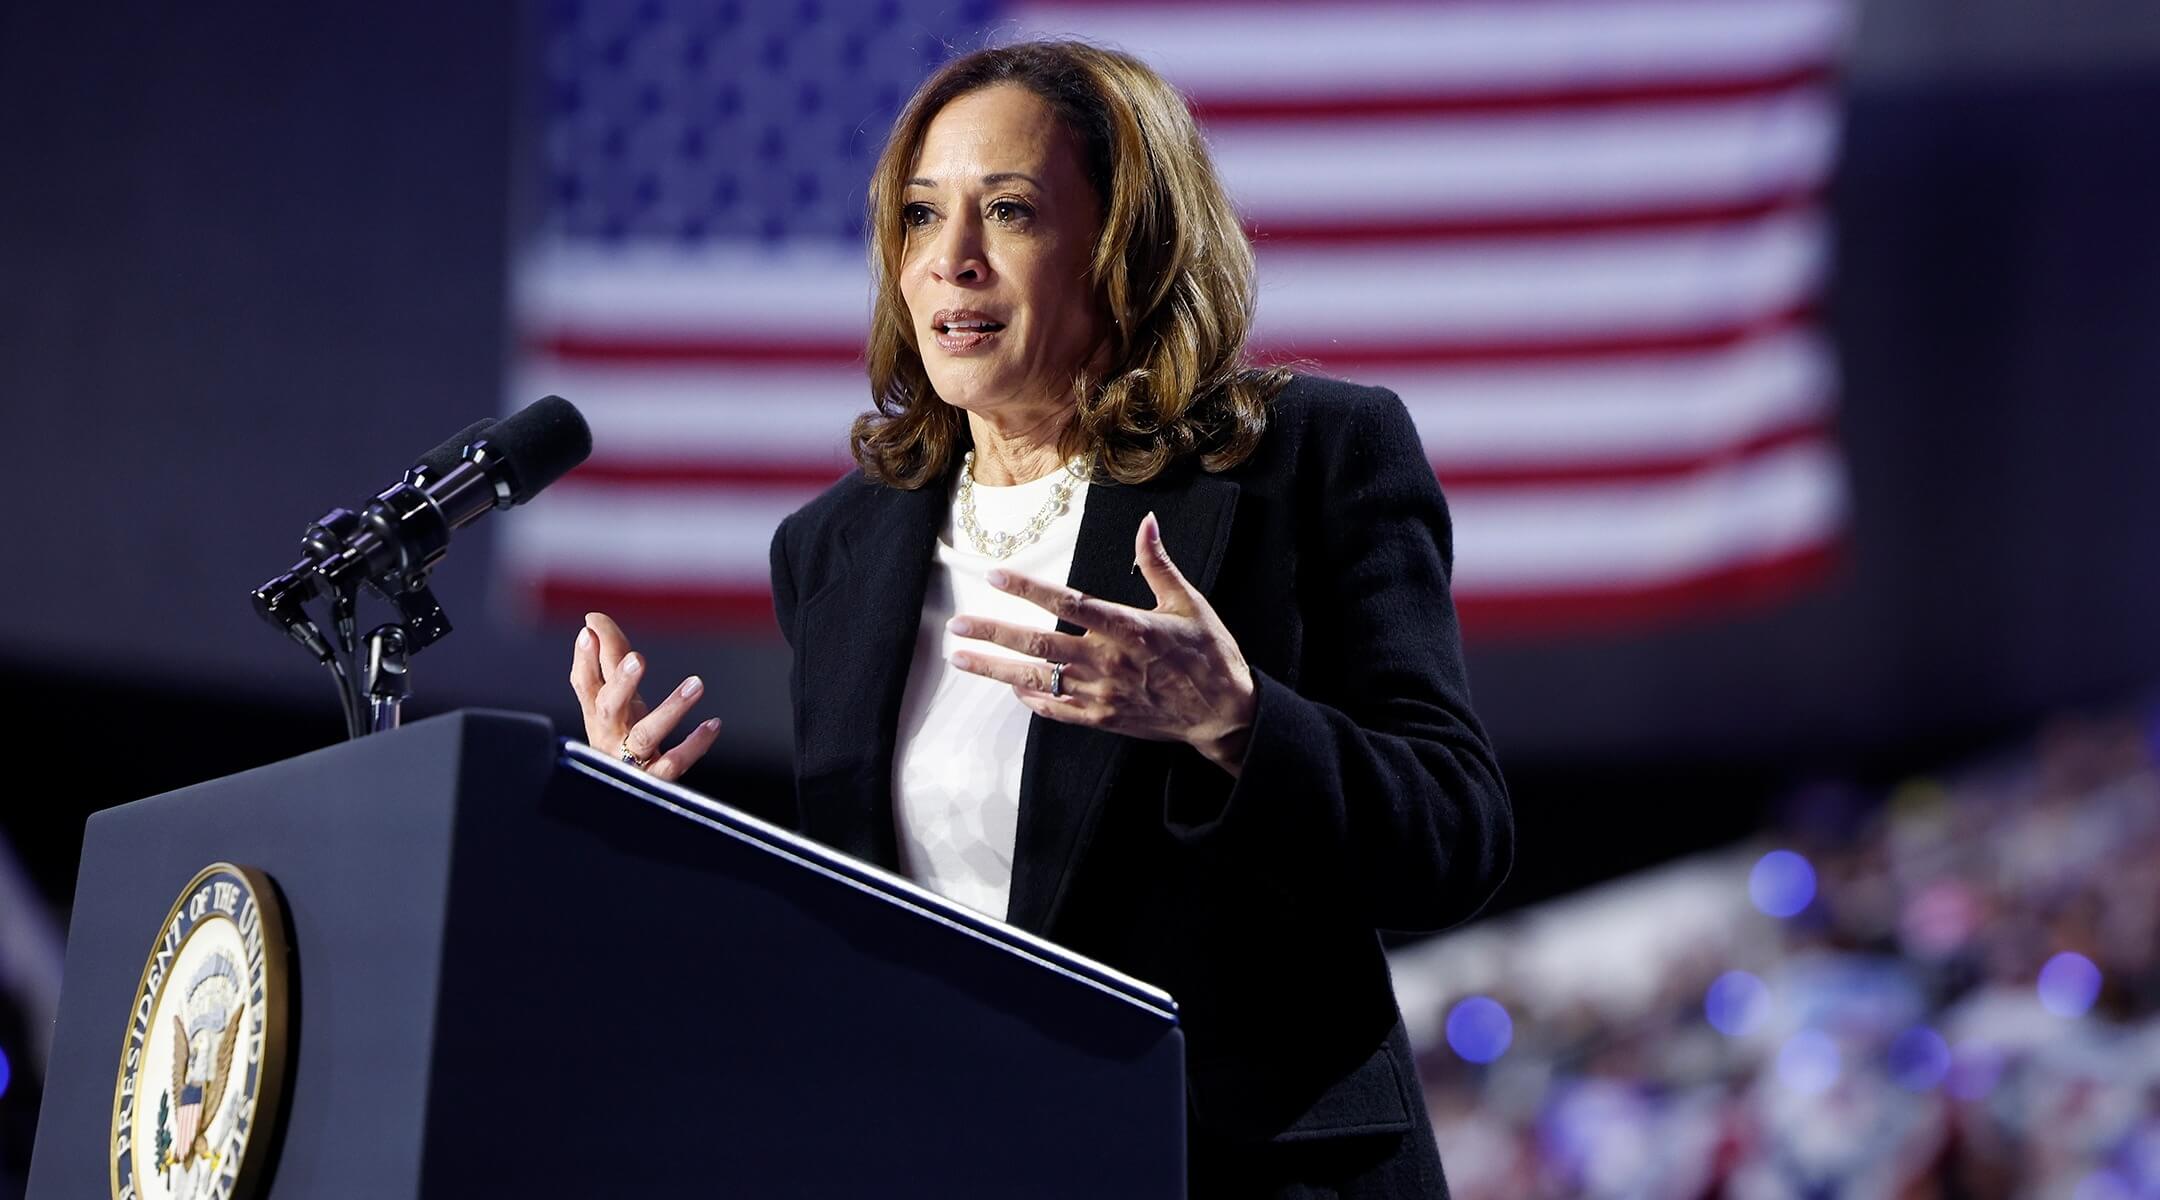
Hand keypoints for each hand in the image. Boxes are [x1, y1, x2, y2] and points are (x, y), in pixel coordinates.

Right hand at [568, 611, 720, 781]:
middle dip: (621, 682)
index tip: (589, 631)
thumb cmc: (620, 736)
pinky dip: (694, 745)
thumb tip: (594, 620)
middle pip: (609, 707)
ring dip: (670, 708)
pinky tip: (713, 724)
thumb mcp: (616, 698)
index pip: (584, 684)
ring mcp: (629, 760)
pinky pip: (673, 763)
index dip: (583, 659)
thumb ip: (609, 660)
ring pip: (645, 735)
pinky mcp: (654, 779)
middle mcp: (609, 736)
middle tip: (637, 658)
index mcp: (597, 714)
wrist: (619, 794)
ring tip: (697, 684)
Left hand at [948, 512, 1258, 775]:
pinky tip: (1010, 687)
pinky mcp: (1102, 719)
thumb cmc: (1210, 653)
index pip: (1068, 603)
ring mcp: (1101, 694)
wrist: (1224, 714)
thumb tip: (1146, 522)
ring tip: (959, 657)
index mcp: (1129, 627)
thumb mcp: (1188, 603)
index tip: (994, 575)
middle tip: (956, 625)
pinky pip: (1056, 709)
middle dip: (993, 633)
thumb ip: (1158, 564)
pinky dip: (1030, 698)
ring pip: (1037, 679)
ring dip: (995, 668)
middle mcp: (1108, 661)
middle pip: (1038, 644)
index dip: (1028, 589)